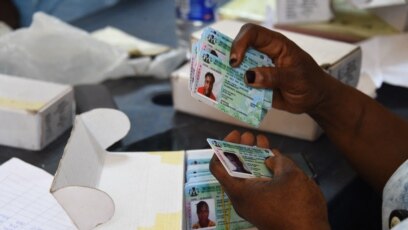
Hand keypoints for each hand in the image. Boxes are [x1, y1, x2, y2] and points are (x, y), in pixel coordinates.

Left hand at [209, 130, 329, 229]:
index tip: (236, 135)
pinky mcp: (265, 208)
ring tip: (263, 142)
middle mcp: (242, 199)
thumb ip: (278, 161)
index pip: (217, 167)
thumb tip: (271, 158)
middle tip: (250, 136)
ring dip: (254, 158)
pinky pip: (259, 186)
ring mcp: (254, 205)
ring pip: (248, 177)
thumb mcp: (290, 175)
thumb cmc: (298, 207)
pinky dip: (263, 171)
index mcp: (240, 191)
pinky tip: (274, 159)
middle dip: (241, 149)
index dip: (223, 147)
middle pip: (234, 169)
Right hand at [229, 23, 337, 114]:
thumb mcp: (295, 79)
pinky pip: (241, 84)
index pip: (252, 33)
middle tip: (224, 72)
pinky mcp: (255, 84)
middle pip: (239, 47)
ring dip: (228, 74)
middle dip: (228, 57)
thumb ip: (273, 76)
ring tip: (222, 84)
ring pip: (237, 67)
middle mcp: (263, 54)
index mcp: (275, 45)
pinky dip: (234, 88)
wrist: (315, 99)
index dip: (240, 43)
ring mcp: (258, 69)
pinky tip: (229, 95)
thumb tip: (248, 76)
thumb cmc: (310, 82)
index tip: (235, 61)